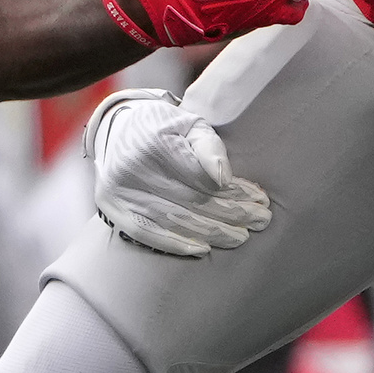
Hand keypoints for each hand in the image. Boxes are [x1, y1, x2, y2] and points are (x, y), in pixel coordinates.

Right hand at [83, 90, 271, 256]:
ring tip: (240, 236)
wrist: (117, 129)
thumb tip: (225, 178)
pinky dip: (176, 244)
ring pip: (175, 220)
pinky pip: (147, 233)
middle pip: (193, 202)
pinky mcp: (114, 209)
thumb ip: (209, 146)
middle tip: (260, 222)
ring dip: (212, 232)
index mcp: (156, 145)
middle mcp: (134, 170)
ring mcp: (121, 192)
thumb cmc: (162, 126)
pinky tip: (203, 249)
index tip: (259, 200)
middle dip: (231, 215)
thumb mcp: (190, 123)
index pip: (203, 179)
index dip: (234, 193)